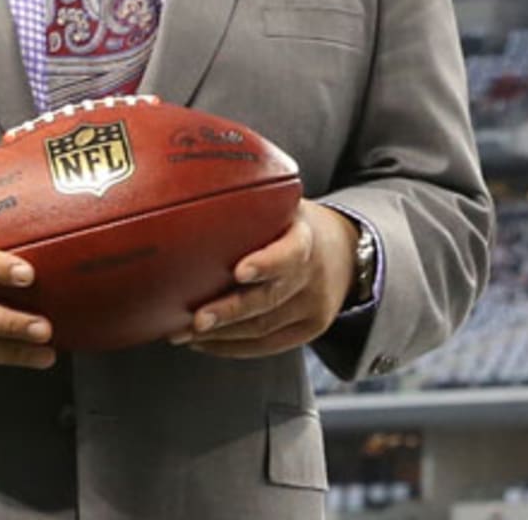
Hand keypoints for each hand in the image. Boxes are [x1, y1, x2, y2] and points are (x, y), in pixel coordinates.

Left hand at [169, 201, 358, 358]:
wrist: (345, 251)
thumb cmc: (293, 223)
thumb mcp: (283, 204)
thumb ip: (252, 201)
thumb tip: (194, 181)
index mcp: (305, 237)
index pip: (290, 252)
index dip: (266, 263)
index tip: (238, 271)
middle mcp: (312, 275)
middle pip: (270, 299)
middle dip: (229, 312)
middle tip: (195, 319)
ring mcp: (313, 306)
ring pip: (264, 328)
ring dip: (219, 334)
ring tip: (182, 332)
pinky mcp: (308, 330)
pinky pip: (267, 344)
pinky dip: (231, 346)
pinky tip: (203, 342)